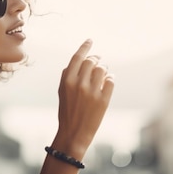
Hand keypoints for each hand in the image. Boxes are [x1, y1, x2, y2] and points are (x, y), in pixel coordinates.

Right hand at [55, 39, 113, 156]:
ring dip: (104, 69)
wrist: (73, 133)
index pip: (77, 57)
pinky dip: (110, 78)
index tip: (90, 40)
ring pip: (102, 69)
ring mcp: (91, 92)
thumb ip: (68, 75)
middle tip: (98, 61)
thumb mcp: (62, 91)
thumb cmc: (67, 111)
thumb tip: (81, 59)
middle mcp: (79, 84)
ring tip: (103, 74)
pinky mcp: (103, 100)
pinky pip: (111, 80)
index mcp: (67, 80)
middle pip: (91, 61)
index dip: (85, 47)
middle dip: (96, 59)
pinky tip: (108, 81)